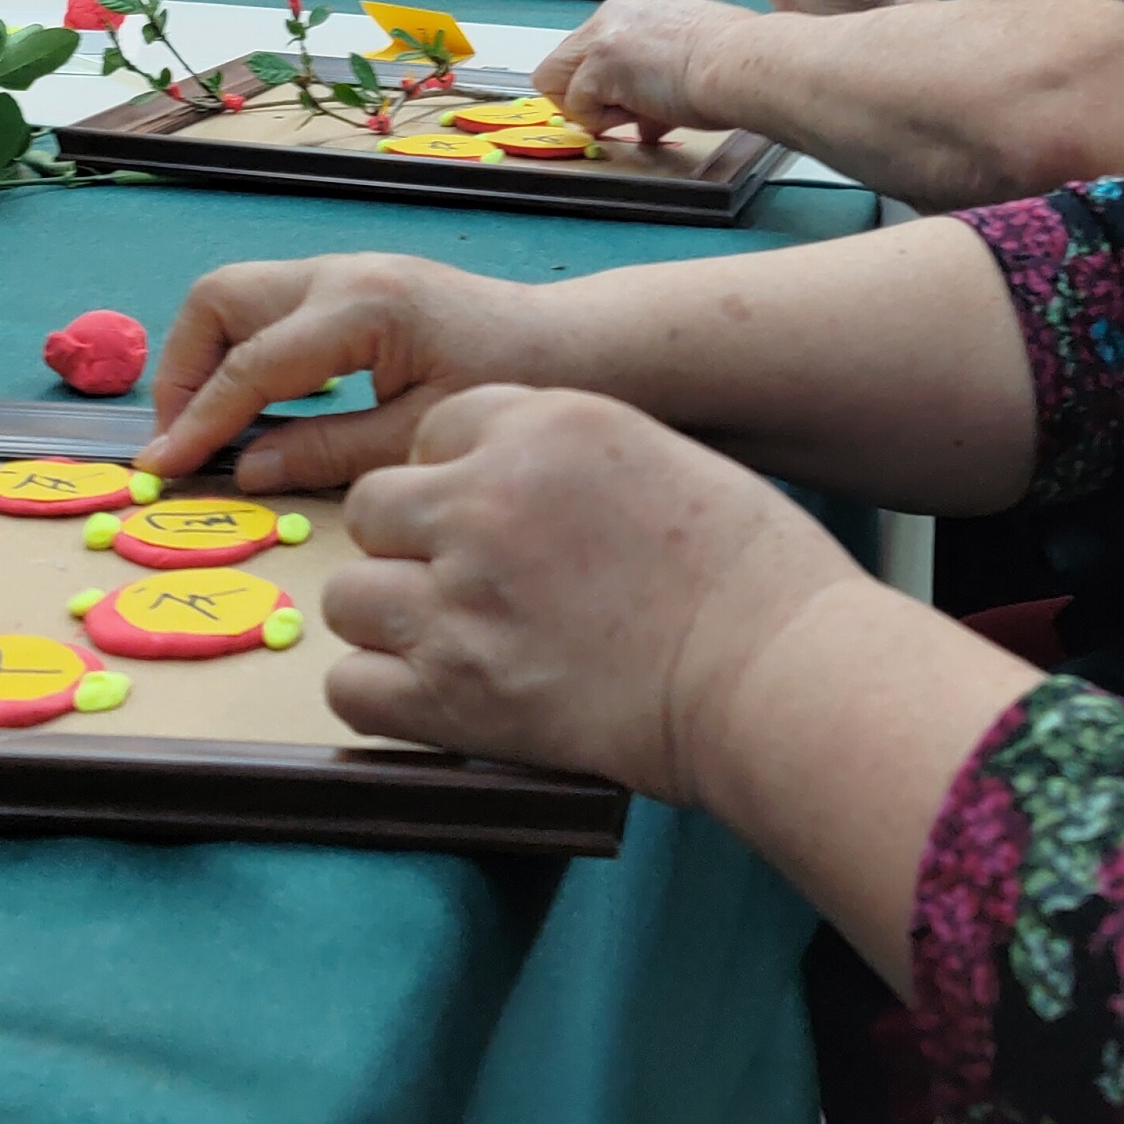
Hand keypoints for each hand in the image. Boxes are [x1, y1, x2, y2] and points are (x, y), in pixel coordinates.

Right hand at [141, 251, 549, 487]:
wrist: (572, 342)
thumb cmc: (512, 384)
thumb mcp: (420, 433)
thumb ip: (327, 452)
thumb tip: (246, 471)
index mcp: (361, 308)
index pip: (248, 366)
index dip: (197, 423)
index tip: (159, 470)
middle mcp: (342, 273)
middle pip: (218, 299)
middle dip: (184, 369)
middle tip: (186, 440)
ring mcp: (346, 271)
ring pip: (237, 297)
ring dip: (210, 358)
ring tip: (216, 429)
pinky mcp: (352, 285)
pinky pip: (270, 309)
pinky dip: (246, 351)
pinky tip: (266, 408)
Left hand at [322, 384, 867, 801]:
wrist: (774, 670)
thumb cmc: (748, 571)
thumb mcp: (657, 457)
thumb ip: (563, 459)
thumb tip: (508, 485)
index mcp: (541, 426)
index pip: (436, 430)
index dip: (455, 477)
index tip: (488, 516)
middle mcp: (484, 500)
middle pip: (376, 508)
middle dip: (412, 544)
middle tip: (468, 582)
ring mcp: (459, 598)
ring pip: (349, 596)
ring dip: (391, 619)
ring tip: (454, 641)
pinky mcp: (452, 693)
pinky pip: (352, 688)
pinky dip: (383, 696)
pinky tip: (435, 695)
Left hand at [534, 0, 754, 140]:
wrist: (742, 63)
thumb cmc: (735, 63)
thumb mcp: (687, 61)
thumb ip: (654, 82)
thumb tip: (644, 119)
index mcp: (637, 9)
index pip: (590, 48)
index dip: (603, 85)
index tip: (632, 102)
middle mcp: (614, 14)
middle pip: (561, 62)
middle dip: (586, 96)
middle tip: (626, 113)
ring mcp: (603, 36)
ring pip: (556, 82)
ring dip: (593, 109)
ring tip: (639, 113)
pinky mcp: (600, 64)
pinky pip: (575, 106)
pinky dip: (601, 121)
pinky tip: (641, 115)